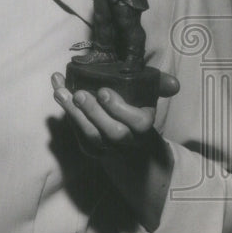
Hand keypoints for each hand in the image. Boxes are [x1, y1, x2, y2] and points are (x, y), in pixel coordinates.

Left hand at [51, 70, 178, 156]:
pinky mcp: (89, 148)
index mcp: (144, 127)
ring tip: (61, 92)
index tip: (104, 91)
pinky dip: (65, 111)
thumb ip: (160, 86)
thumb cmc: (138, 111)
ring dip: (73, 112)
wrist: (131, 145)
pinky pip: (76, 133)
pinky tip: (57, 90)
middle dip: (94, 112)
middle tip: (80, 94)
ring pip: (90, 135)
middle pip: (111, 133)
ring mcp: (106, 147)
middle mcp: (127, 141)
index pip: (138, 123)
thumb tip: (174, 84)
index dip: (120, 109)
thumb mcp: (150, 98)